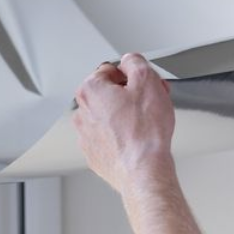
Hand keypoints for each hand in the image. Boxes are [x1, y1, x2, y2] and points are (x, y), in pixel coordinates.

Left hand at [74, 53, 174, 193]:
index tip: (145, 87)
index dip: (133, 77)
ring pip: (110, 115)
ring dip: (127, 116)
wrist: (145, 172)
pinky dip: (122, 136)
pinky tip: (138, 140)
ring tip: (146, 125)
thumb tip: (130, 61)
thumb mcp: (148, 80)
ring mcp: (86, 135)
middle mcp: (82, 112)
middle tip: (151, 104)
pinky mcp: (94, 154)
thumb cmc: (145, 132)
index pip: (112, 70)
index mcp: (90, 90)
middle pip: (110, 93)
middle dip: (131, 95)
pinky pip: (109, 137)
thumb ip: (135, 62)